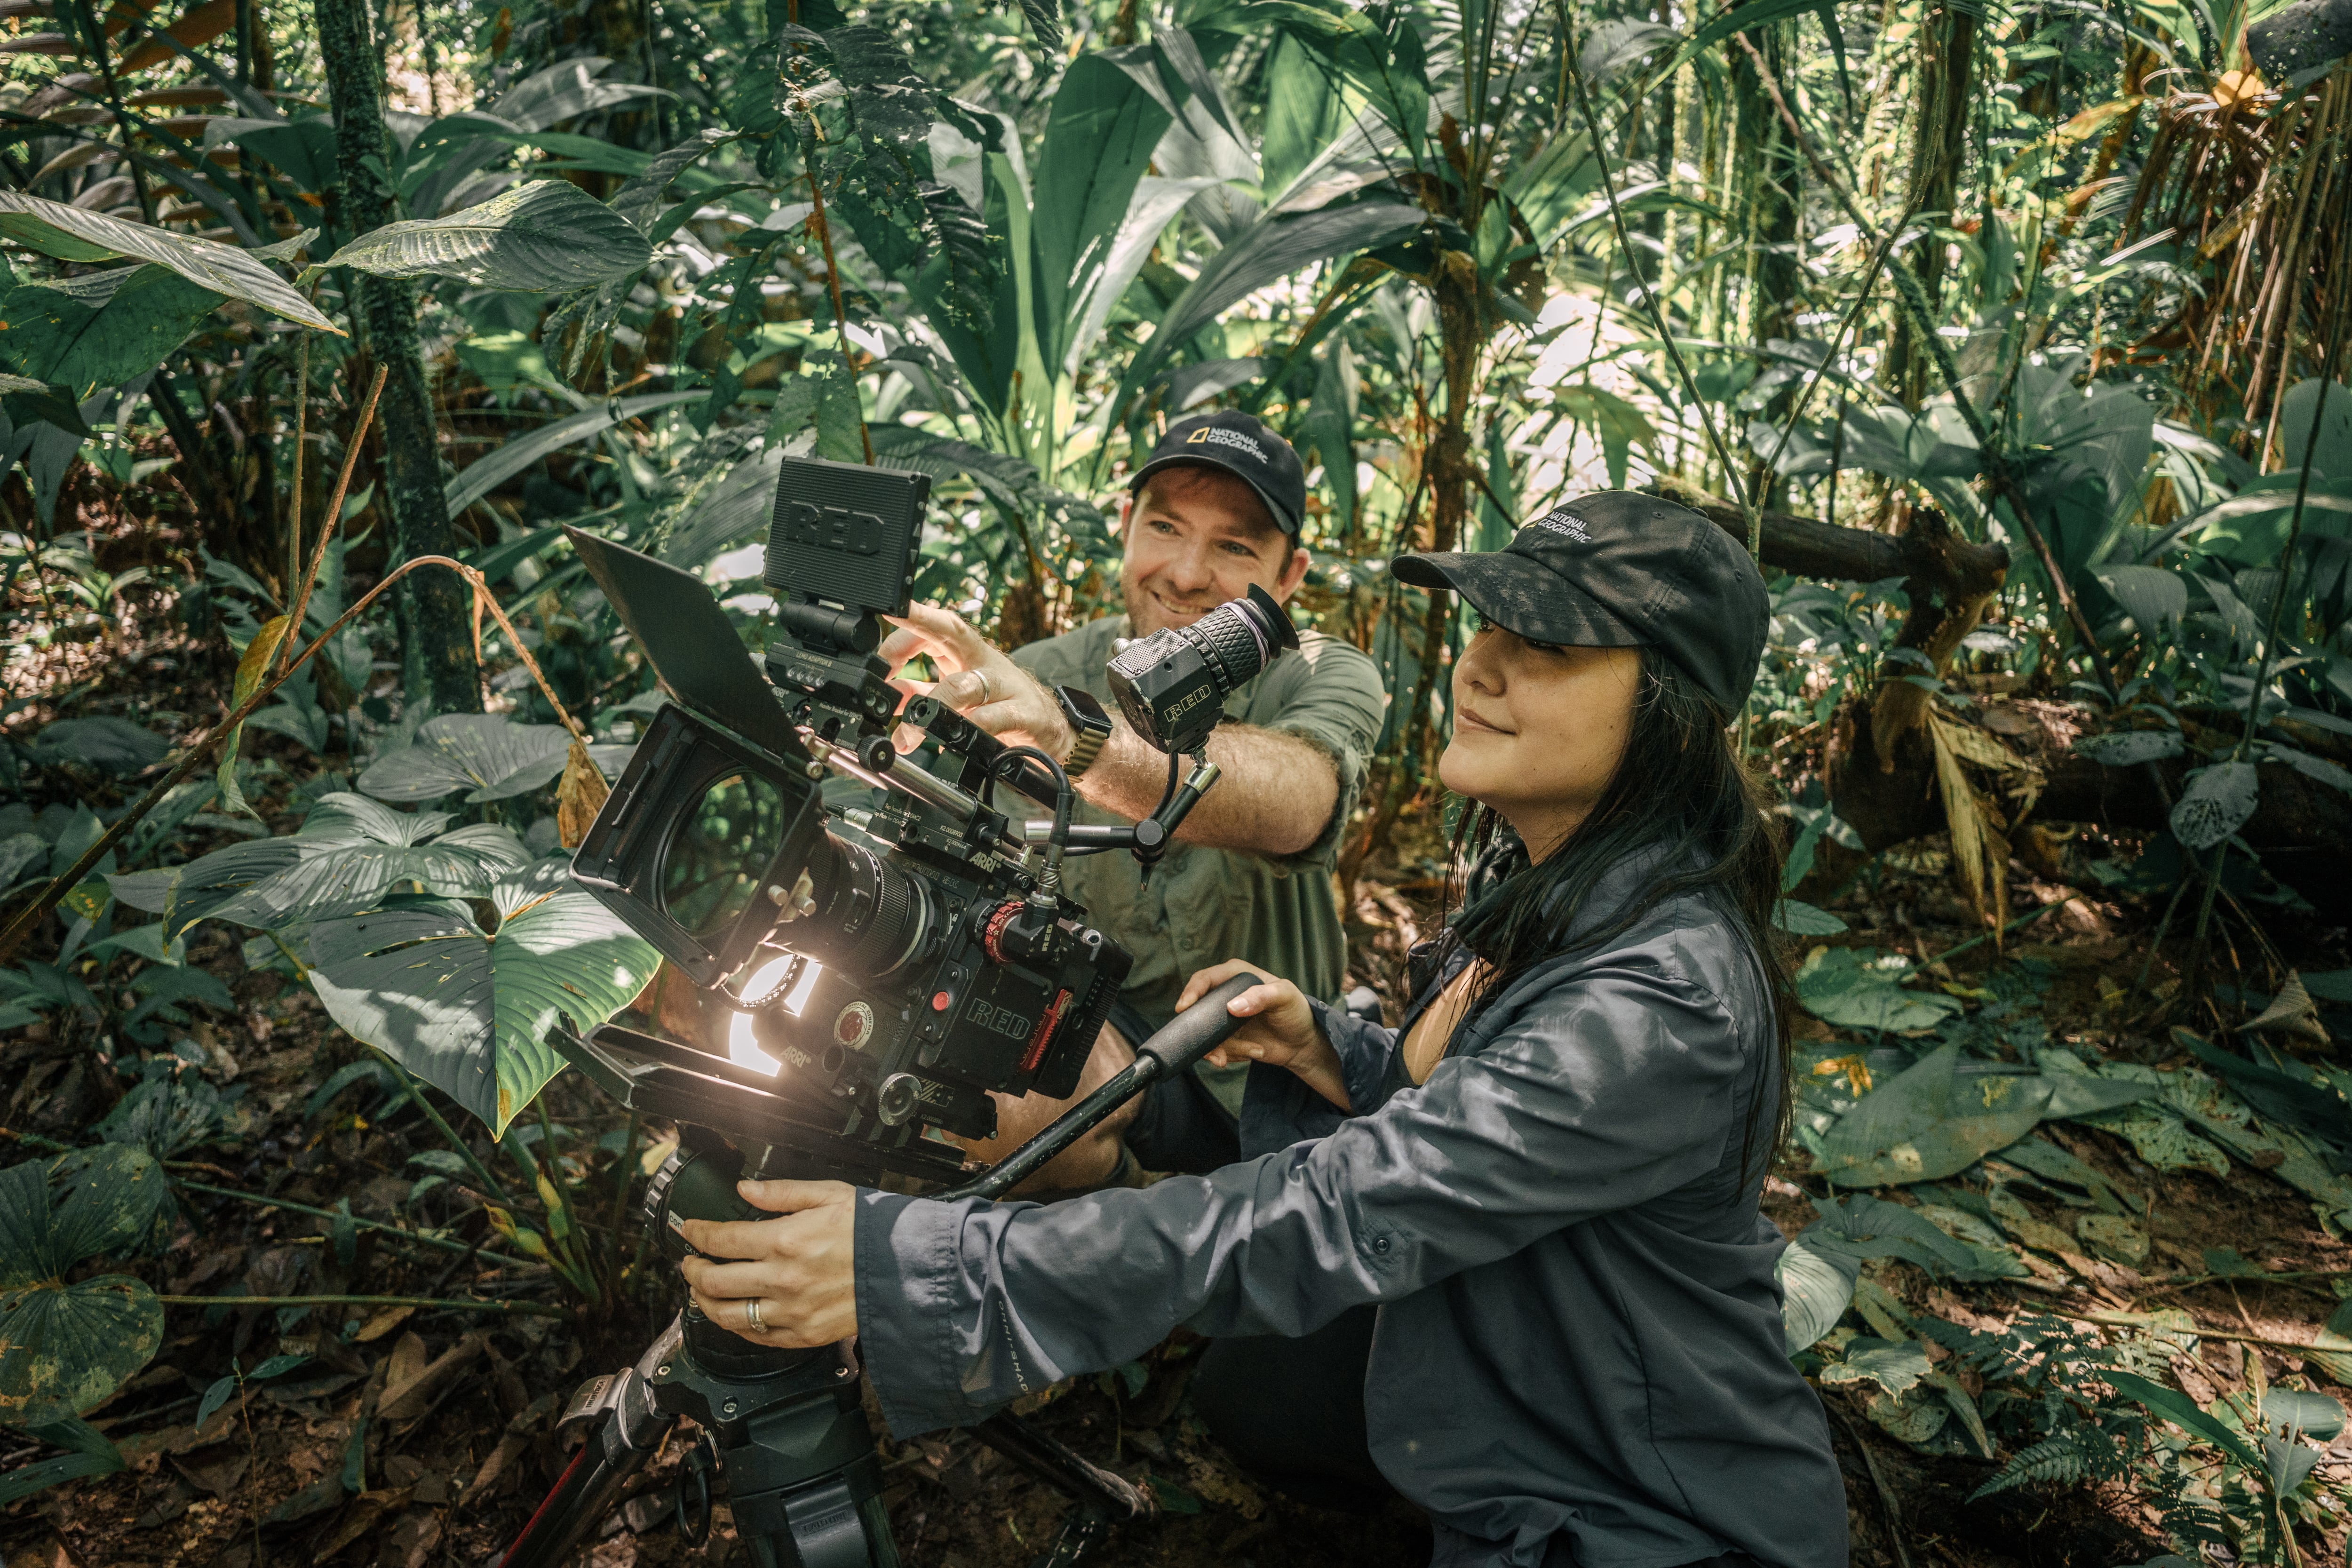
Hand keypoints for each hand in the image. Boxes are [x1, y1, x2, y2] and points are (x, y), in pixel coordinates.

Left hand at [676, 1179, 859, 1348]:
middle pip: (714, 1281)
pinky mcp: (804, 1335)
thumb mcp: (831, 1194)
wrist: (909, 1269)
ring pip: (728, 1314)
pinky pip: (757, 1337)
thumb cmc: (875, 1230)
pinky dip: (737, 1327)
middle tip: (689, 1262)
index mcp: (785, 1240)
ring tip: (701, 1291)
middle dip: (692, 1270)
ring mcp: (791, 1312)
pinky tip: (734, 1316)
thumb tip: (746, 1187)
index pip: (722, 1239)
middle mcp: (782, 1279)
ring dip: (705, 1302)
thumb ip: (783, 1192)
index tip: (690, 1230)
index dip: (697, 1233)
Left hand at [878, 603, 1069, 759]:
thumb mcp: (957, 698)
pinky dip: (975, 725)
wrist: (1053, 731)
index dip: (905, 629)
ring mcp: (1006, 686)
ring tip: (911, 731)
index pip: (934, 629)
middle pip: (953, 631)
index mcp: (966, 654)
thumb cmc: (1003, 707)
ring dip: (934, 705)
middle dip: (922, 622)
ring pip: (966, 683)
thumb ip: (922, 694)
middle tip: (894, 622)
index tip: (879, 631)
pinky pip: (996, 717)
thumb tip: (888, 695)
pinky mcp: (1026, 713)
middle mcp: (985, 662)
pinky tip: (960, 735)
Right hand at [1180, 959, 1351, 1111]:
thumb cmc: (1295, 1011)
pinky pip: (1216, 1048)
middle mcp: (1225, 995)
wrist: (1302, 1043)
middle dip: (1202, 1032)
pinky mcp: (1225, 1038)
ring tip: (1253, 1051)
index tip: (1184, 1008)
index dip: (1192, 991)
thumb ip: (1261, 997)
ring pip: (1205, 1034)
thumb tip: (1232, 1007)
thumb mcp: (1284, 997)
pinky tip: (1254, 1053)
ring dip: (1226, 1048)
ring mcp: (1223, 1019)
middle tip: (1215, 1051)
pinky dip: (1231, 1055)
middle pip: (1197, 1010)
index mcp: (1236, 975)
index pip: (1205, 978)